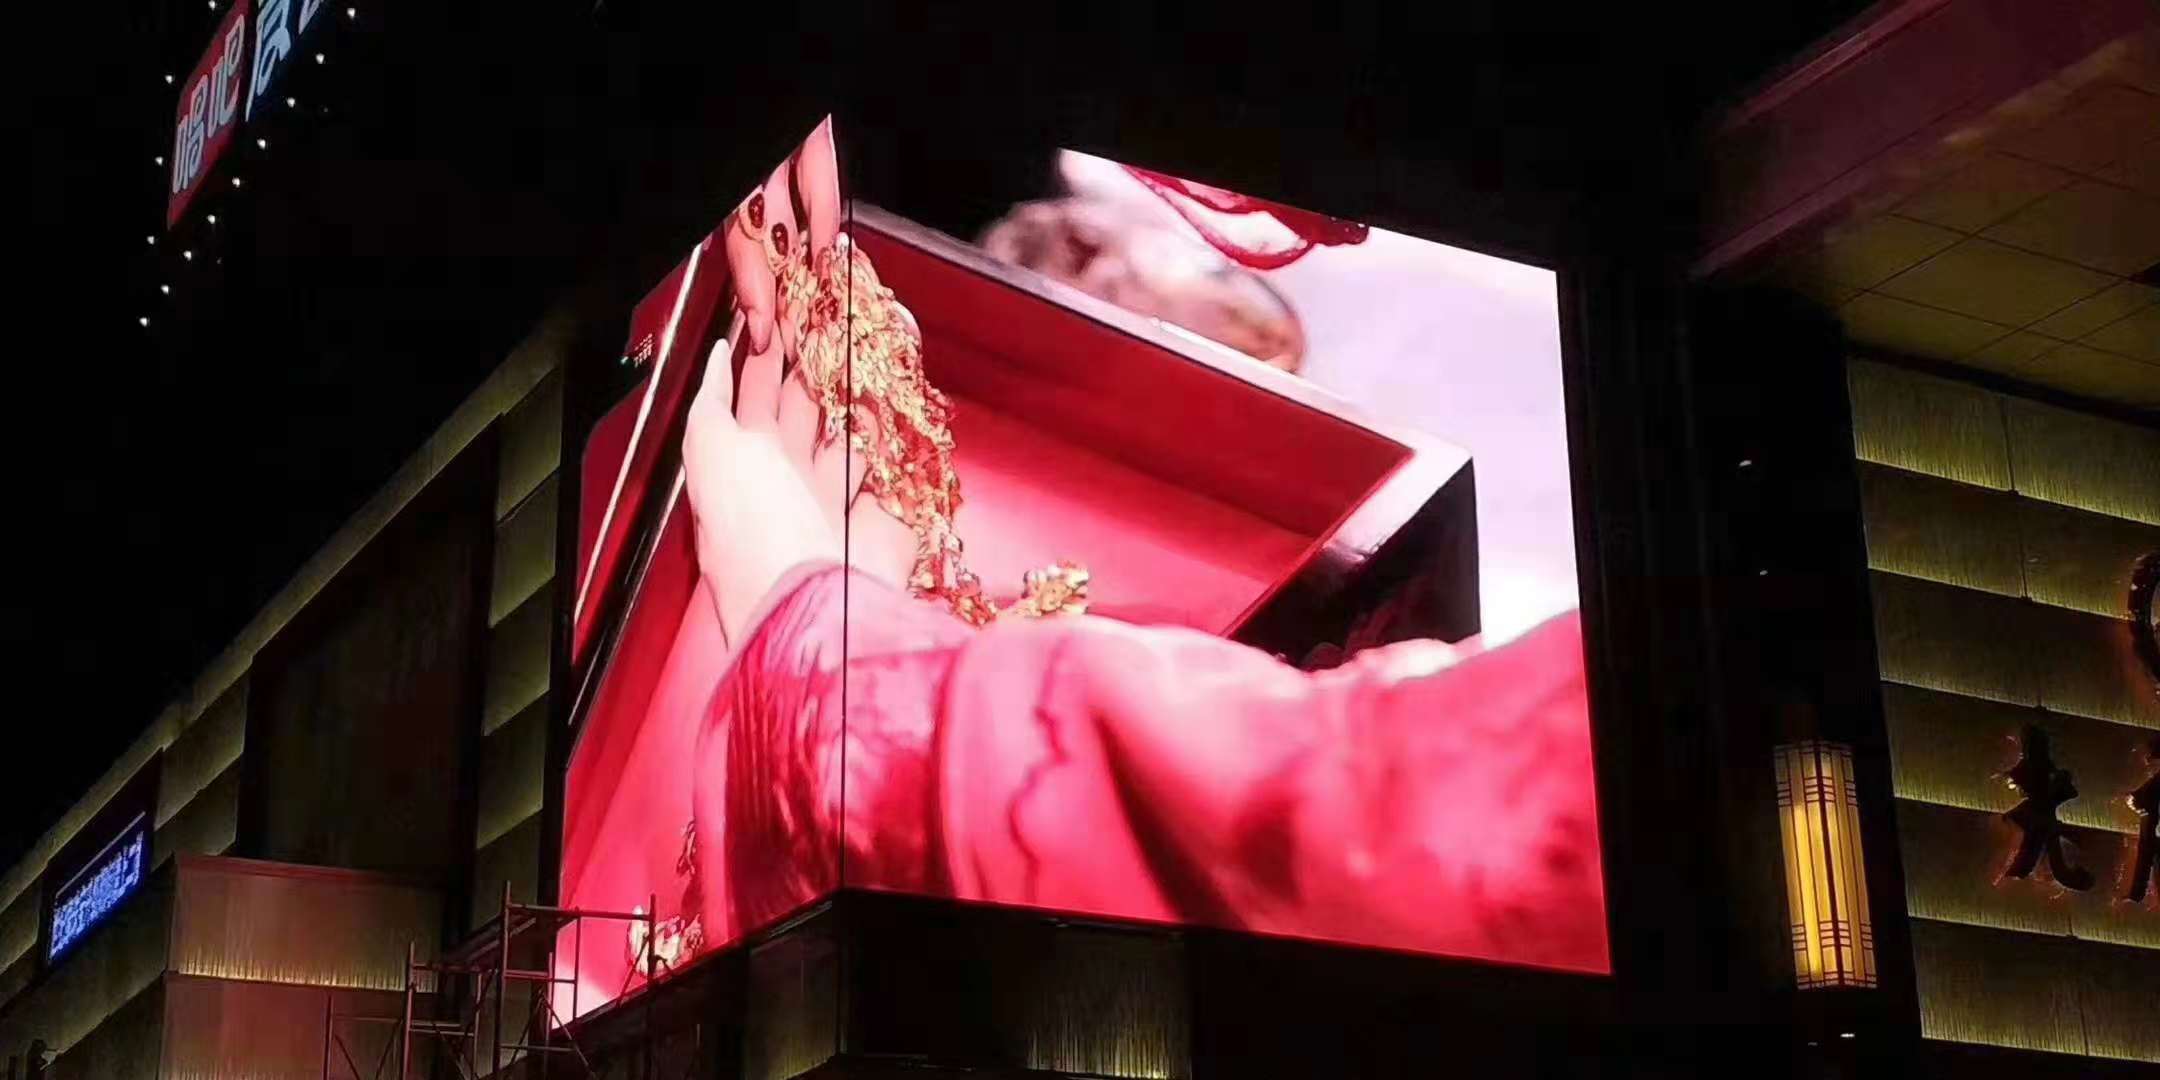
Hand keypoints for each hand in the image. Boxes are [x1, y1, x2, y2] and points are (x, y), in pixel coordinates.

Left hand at [680, 332, 918, 643]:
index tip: (779, 318)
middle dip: (812, 368)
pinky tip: (891, 405)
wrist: (815, 596)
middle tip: (825, 324)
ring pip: (846, 436)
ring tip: (862, 355)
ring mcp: (835, 500)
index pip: (754, 398)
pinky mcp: (880, 518)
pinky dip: (891, 436)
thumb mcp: (710, 448)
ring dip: (853, 398)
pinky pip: (887, 466)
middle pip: (802, 412)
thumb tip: (717, 358)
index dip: (765, 357)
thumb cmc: (754, 527)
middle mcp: (789, 482)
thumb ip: (712, 400)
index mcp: (744, 465)